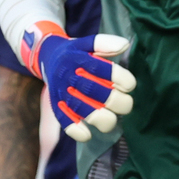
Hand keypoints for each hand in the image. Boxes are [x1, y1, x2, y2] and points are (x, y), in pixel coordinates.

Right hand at [21, 22, 135, 142]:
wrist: (48, 59)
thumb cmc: (76, 53)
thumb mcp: (87, 43)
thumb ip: (105, 43)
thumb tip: (124, 45)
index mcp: (80, 59)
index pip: (102, 69)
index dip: (121, 78)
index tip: (130, 85)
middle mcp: (71, 76)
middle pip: (95, 92)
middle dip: (116, 101)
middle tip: (126, 104)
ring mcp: (63, 92)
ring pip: (82, 109)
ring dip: (101, 118)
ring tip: (112, 120)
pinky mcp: (56, 105)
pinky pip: (63, 119)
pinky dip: (74, 130)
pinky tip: (87, 135)